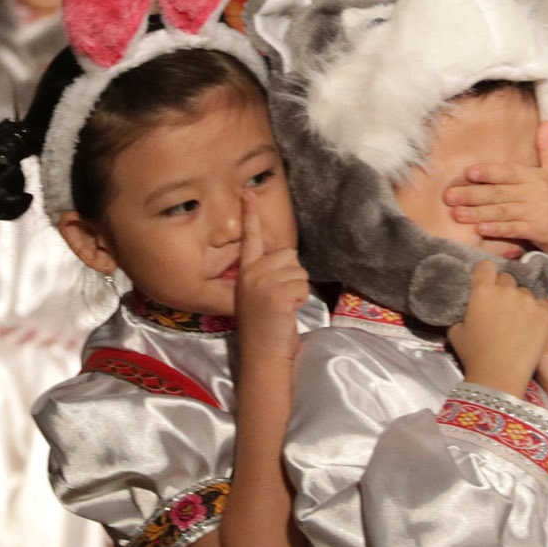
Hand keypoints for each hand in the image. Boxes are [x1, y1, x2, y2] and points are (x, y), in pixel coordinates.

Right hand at [234, 191, 308, 362]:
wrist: (263, 354)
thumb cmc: (265, 328)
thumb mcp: (258, 295)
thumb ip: (266, 274)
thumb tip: (285, 256)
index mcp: (245, 272)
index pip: (249, 238)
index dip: (251, 214)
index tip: (249, 192)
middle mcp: (251, 274)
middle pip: (288, 254)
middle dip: (293, 275)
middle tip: (282, 299)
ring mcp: (262, 283)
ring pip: (298, 270)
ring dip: (298, 289)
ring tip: (284, 307)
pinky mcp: (276, 293)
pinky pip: (302, 285)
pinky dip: (301, 300)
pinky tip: (288, 313)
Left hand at [445, 120, 547, 257]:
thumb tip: (546, 120)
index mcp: (539, 177)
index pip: (510, 172)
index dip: (489, 172)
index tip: (468, 173)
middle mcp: (539, 192)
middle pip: (500, 192)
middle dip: (472, 194)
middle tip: (448, 196)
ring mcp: (540, 212)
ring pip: (503, 211)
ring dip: (477, 213)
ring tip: (456, 214)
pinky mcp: (541, 231)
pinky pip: (514, 229)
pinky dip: (496, 230)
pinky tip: (479, 230)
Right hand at [447, 259, 547, 396]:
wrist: (500, 376)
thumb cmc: (474, 356)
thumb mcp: (456, 330)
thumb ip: (462, 311)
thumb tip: (466, 306)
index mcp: (482, 291)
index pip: (486, 266)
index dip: (485, 274)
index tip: (486, 282)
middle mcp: (506, 291)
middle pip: (506, 278)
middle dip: (503, 289)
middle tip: (501, 308)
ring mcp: (527, 301)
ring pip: (525, 292)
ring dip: (520, 302)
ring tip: (517, 322)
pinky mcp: (545, 314)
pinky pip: (540, 305)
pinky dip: (536, 313)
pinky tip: (530, 328)